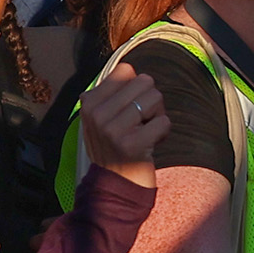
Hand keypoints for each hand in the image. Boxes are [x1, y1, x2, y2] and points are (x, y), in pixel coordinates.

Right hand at [79, 64, 170, 186]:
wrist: (114, 185)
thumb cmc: (115, 146)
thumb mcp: (102, 117)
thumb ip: (112, 91)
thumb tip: (129, 67)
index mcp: (89, 102)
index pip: (126, 71)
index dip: (136, 89)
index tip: (128, 111)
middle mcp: (97, 113)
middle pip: (145, 82)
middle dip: (151, 101)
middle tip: (141, 122)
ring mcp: (113, 129)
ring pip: (156, 98)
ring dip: (158, 116)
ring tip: (145, 132)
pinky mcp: (133, 144)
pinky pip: (164, 121)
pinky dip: (164, 132)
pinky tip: (151, 145)